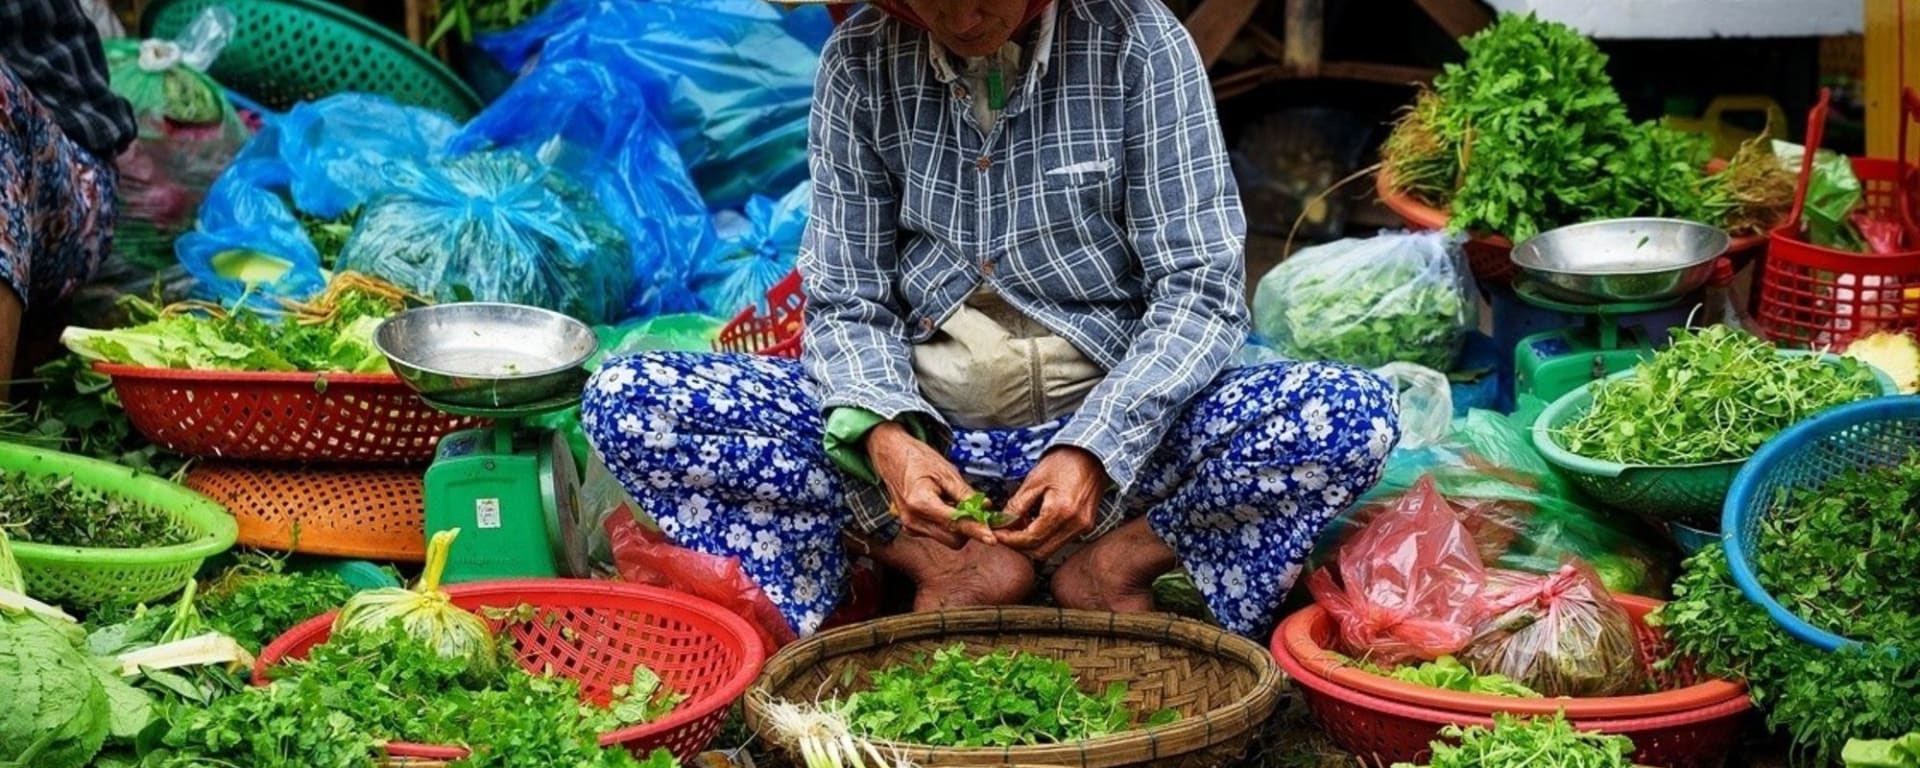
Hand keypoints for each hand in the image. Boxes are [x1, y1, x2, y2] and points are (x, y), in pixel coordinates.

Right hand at [867, 422, 993, 548]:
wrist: (892, 455)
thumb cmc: (917, 459)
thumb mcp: (945, 471)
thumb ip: (965, 493)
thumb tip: (985, 507)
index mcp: (920, 503)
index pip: (955, 523)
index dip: (976, 529)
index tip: (991, 538)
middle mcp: (913, 520)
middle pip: (953, 539)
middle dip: (968, 527)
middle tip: (975, 508)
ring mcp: (910, 526)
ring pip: (946, 538)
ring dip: (958, 525)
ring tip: (952, 500)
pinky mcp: (911, 528)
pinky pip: (937, 533)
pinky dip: (947, 523)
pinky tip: (944, 505)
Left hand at [997, 447, 1107, 560]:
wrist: (1092, 455)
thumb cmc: (1064, 462)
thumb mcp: (1034, 480)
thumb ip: (1017, 505)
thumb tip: (1002, 523)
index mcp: (1061, 511)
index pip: (1030, 539)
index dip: (1009, 540)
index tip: (996, 534)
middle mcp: (1075, 524)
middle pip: (1040, 552)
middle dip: (1019, 545)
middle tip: (1005, 532)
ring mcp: (1083, 528)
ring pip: (1050, 550)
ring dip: (1032, 543)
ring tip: (1020, 525)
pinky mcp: (1086, 527)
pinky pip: (1060, 541)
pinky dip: (1045, 538)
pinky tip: (1036, 522)